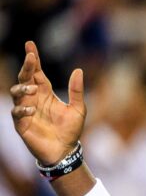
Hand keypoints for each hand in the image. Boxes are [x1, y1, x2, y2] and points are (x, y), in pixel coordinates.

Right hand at [10, 42, 85, 165]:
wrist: (65, 151)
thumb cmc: (70, 130)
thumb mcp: (78, 109)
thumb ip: (76, 91)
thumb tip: (79, 70)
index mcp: (45, 93)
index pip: (37, 73)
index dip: (33, 59)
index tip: (30, 45)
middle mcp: (33, 99)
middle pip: (25, 79)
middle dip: (26, 67)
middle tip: (31, 57)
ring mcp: (26, 110)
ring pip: (16, 94)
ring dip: (22, 89)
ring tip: (32, 88)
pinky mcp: (22, 124)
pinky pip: (17, 114)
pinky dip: (23, 110)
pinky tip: (32, 110)